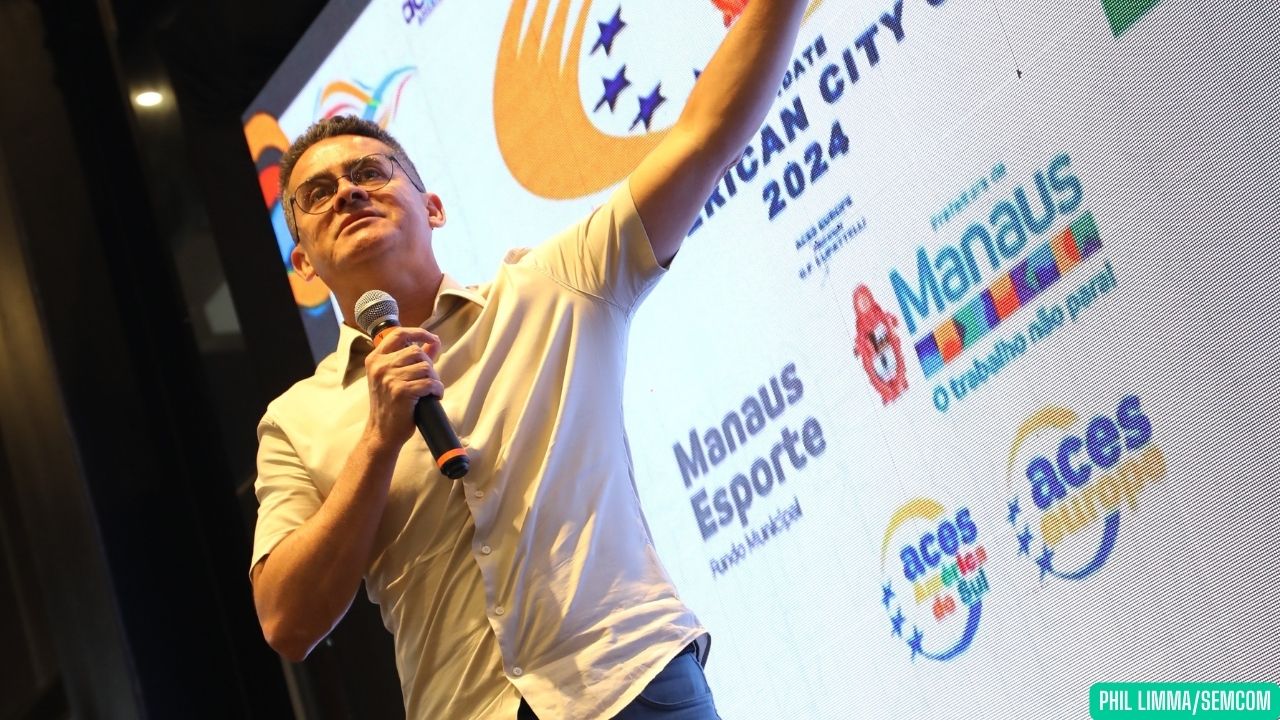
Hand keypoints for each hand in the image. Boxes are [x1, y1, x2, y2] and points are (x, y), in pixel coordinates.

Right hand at [362, 326, 442, 447]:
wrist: (382, 432)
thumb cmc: (390, 405)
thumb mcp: (393, 377)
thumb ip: (412, 358)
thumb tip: (434, 341)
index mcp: (375, 359)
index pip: (398, 334)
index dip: (418, 332)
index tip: (432, 338)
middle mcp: (380, 366)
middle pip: (417, 351)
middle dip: (429, 365)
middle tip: (429, 380)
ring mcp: (389, 378)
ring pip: (425, 367)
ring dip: (434, 379)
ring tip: (430, 390)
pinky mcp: (401, 391)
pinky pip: (429, 382)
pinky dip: (437, 390)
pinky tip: (434, 396)